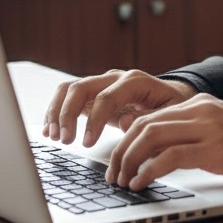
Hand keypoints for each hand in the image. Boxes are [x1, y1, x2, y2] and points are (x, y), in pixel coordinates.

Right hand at [43, 69, 195, 146]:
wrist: (172, 97)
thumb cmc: (172, 107)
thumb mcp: (170, 114)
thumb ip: (149, 118)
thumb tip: (125, 121)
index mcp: (134, 81)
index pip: (107, 97)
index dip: (94, 121)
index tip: (87, 143)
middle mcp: (114, 78)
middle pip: (82, 87)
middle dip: (68, 114)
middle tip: (65, 140)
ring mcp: (101, 84)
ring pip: (69, 89)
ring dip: (57, 112)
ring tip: (53, 136)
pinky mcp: (93, 95)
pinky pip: (68, 97)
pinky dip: (56, 112)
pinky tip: (51, 130)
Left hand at [105, 93, 222, 192]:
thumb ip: (197, 137)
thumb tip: (163, 157)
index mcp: (201, 105)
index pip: (150, 117)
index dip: (126, 141)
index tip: (118, 164)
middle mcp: (201, 110)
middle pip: (144, 125)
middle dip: (121, 152)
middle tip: (113, 177)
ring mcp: (209, 128)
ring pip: (151, 136)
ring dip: (129, 162)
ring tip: (123, 183)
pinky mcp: (218, 149)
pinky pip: (171, 156)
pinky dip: (149, 170)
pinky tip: (142, 184)